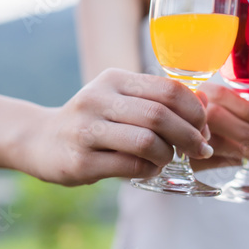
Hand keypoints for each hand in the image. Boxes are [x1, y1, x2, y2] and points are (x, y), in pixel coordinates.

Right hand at [30, 68, 212, 185]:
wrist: (41, 140)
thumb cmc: (94, 121)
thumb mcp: (122, 99)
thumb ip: (160, 100)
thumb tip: (207, 104)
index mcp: (114, 79)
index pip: (168, 88)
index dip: (195, 110)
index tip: (204, 127)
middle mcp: (98, 99)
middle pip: (160, 115)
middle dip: (190, 136)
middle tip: (200, 148)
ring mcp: (87, 130)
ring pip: (147, 141)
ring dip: (168, 154)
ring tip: (168, 159)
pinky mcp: (81, 161)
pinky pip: (131, 166)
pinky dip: (150, 170)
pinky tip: (149, 169)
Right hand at [190, 82, 248, 170]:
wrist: (196, 140)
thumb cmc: (224, 120)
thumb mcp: (239, 109)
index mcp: (204, 92)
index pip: (222, 95)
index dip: (247, 109)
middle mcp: (189, 110)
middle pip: (216, 116)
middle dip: (245, 130)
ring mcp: (184, 134)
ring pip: (212, 141)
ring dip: (241, 149)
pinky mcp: (186, 158)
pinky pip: (208, 161)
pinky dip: (230, 161)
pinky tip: (244, 160)